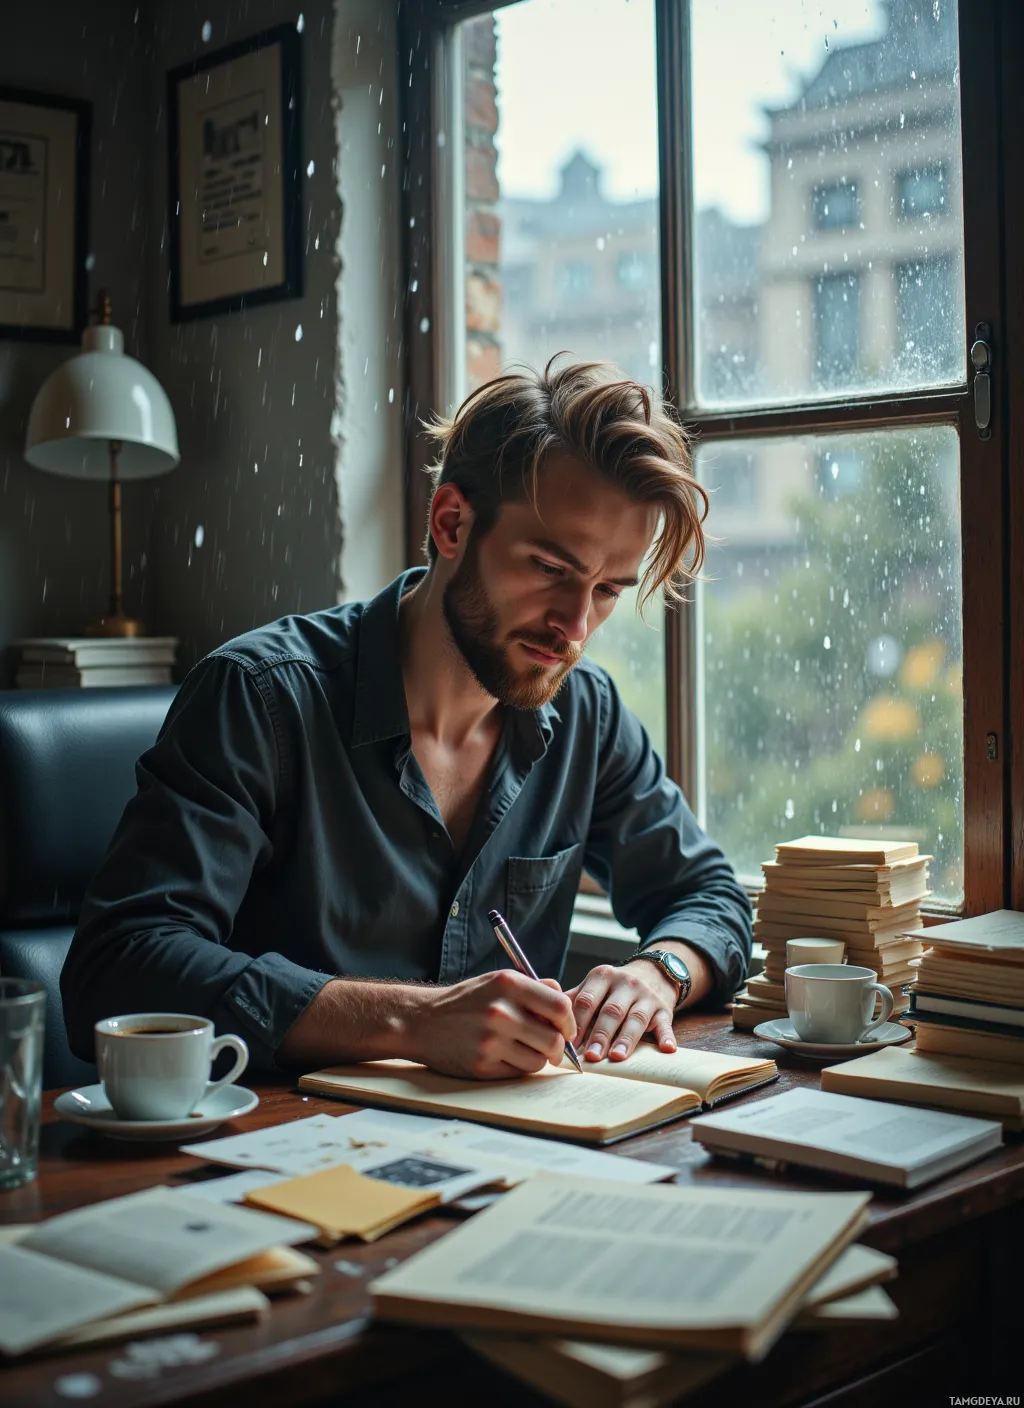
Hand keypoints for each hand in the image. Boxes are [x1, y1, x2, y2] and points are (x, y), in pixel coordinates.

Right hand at [403, 969, 575, 1080]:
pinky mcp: (483, 1065)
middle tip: (551, 1047)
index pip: (560, 1006)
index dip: (568, 1021)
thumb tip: (566, 1004)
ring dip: (538, 1058)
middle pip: (554, 1039)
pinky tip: (505, 1057)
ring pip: (539, 1060)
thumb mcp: (497, 981)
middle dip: (558, 1046)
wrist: (421, 1021)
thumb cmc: (465, 1001)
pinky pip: (519, 1073)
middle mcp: (501, 1011)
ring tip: (523, 1050)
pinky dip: (518, 1068)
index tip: (566, 1028)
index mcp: (509, 984)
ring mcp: (491, 1041)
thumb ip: (533, 988)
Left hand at [567, 960, 678, 1062]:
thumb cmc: (614, 987)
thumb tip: (544, 1018)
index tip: (569, 1043)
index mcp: (602, 976)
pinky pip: (665, 1024)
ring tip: (617, 1057)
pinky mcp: (664, 1009)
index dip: (578, 1022)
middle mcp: (625, 983)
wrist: (653, 973)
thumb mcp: (594, 985)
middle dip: (600, 1035)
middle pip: (611, 1011)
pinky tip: (666, 1049)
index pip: (587, 999)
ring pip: (635, 1018)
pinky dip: (666, 1037)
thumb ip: (573, 999)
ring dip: (626, 1039)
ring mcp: (646, 996)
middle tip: (590, 1056)